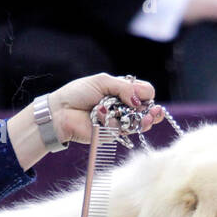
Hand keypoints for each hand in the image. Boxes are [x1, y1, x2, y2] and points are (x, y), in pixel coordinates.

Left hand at [46, 73, 166, 145]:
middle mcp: (124, 106)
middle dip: (153, 111)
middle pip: (147, 110)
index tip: (144, 94)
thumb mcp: (102, 82)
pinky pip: (123, 130)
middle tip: (155, 112)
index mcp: (122, 91)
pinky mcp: (112, 134)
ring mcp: (119, 121)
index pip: (144, 92)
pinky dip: (120, 124)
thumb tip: (139, 99)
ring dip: (145, 121)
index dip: (146, 94)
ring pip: (140, 123)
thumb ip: (123, 87)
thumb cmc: (78, 93)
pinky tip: (112, 117)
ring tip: (148, 118)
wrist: (61, 111)